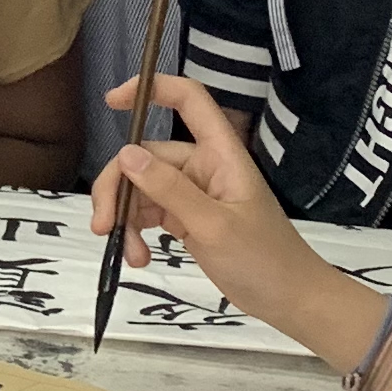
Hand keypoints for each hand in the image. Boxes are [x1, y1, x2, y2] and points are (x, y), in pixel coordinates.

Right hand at [94, 74, 338, 339]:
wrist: (290, 300)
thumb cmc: (263, 259)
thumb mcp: (214, 226)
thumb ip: (170, 189)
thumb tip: (126, 153)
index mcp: (220, 154)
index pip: (188, 100)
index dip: (151, 89)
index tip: (111, 101)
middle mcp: (204, 166)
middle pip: (147, 156)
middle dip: (119, 188)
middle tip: (101, 226)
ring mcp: (194, 193)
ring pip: (143, 188)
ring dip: (126, 218)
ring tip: (129, 254)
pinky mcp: (188, 219)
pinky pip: (150, 214)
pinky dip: (137, 234)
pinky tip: (139, 258)